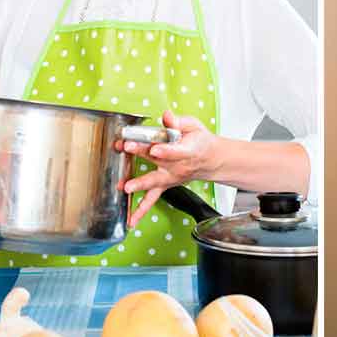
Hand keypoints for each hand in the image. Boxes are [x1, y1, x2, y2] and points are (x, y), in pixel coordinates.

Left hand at [116, 110, 219, 226]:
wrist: (211, 161)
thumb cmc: (201, 142)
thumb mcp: (193, 126)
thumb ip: (178, 121)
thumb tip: (167, 116)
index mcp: (186, 151)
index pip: (174, 150)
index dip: (164, 149)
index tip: (154, 148)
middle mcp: (177, 167)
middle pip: (159, 162)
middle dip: (142, 154)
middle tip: (128, 149)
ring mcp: (170, 178)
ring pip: (153, 183)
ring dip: (139, 184)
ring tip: (125, 187)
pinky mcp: (164, 185)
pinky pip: (151, 199)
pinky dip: (140, 210)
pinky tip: (131, 220)